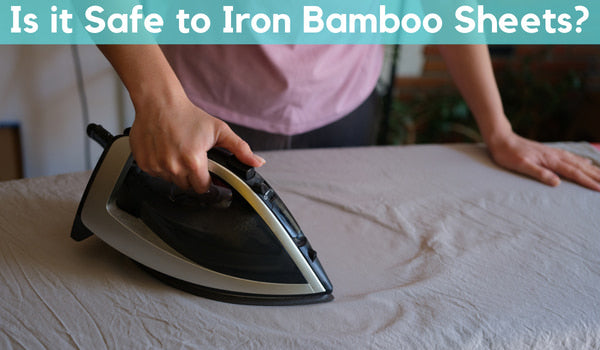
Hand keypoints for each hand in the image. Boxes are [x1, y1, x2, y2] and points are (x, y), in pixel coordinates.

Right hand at [129, 94, 264, 193]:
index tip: (207, 173)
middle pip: (187, 186)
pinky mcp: (144, 163)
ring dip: (177, 172)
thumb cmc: (188, 115)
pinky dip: (162, 166)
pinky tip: (166, 151)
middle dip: (193, 176)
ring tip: (179, 152)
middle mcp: (173, 166)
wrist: (160, 103)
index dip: (208, 182)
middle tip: (192, 158)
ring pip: (171, 181)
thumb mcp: (219, 130)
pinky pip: (156, 174)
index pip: (203, 188)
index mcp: (193, 161)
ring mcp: (156, 166)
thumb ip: (240, 149)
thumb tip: (257, 162)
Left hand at [487, 131, 599, 191]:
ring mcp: (553, 153)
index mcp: (550, 161)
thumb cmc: (508, 154)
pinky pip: (571, 157)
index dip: (588, 181)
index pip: (574, 173)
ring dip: (592, 169)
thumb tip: (557, 183)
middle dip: (596, 175)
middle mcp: (555, 156)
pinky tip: (586, 162)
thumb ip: (539, 173)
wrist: (502, 139)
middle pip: (580, 167)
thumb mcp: (521, 166)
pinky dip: (582, 161)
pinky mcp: (549, 152)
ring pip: (578, 162)